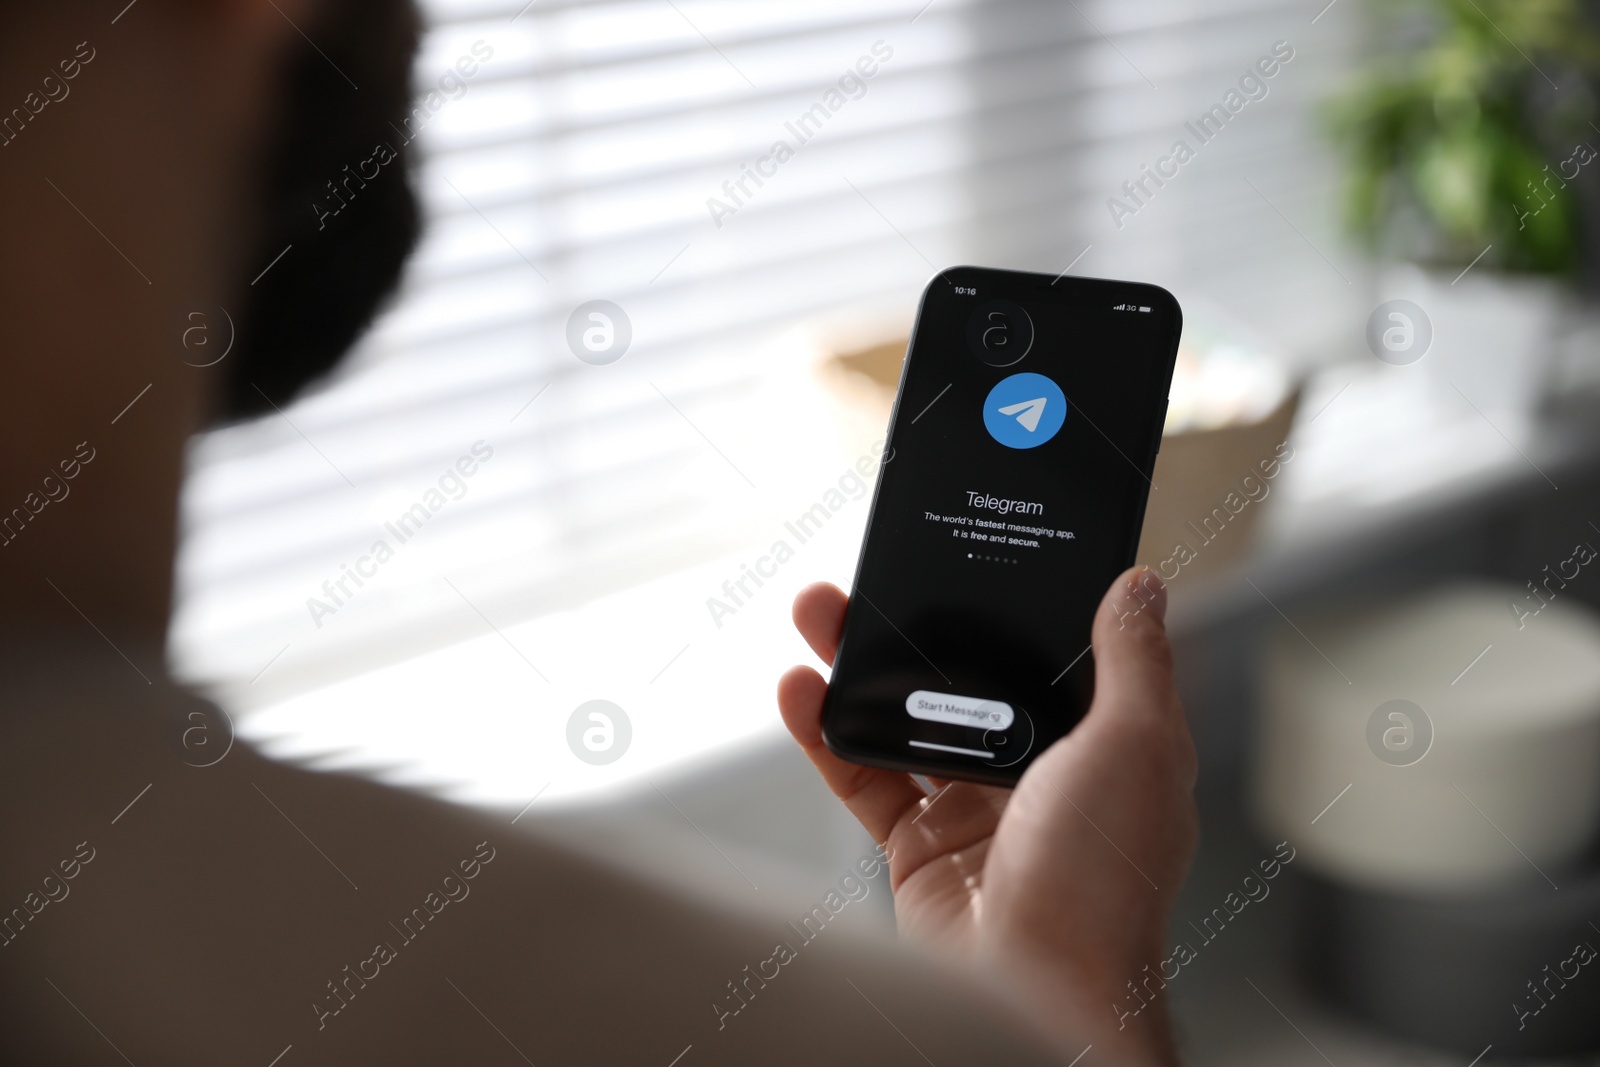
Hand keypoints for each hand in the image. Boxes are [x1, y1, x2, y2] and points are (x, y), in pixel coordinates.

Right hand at [777, 567, 1196, 1064]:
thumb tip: (1142, 583)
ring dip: (860, 666)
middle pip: (970, 679)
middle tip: (874, 582)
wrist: (1036, 990)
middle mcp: (1040, 775)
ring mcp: (975, 812)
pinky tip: (801, 692)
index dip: (1016, 608)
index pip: (1057, 656)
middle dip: (919, 628)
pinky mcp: (919, 847)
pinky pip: (865, 777)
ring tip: (818, 614)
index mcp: (1103, 747)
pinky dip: (826, 733)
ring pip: (909, 719)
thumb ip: (1133, 659)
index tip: (975, 557)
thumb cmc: (1105, 883)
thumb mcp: (1137, 745)